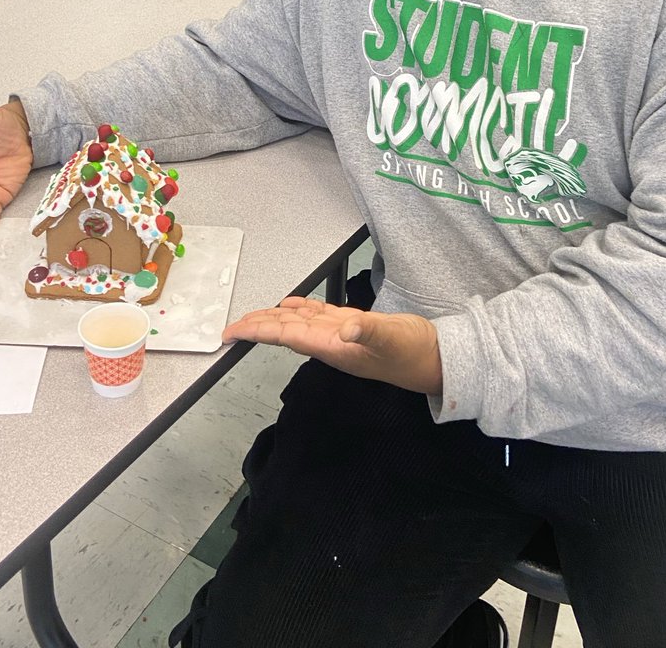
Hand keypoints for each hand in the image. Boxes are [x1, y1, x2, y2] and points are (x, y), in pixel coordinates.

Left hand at [223, 296, 442, 394]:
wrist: (436, 359)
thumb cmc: (414, 351)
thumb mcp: (392, 338)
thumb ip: (368, 332)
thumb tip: (346, 329)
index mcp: (333, 346)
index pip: (285, 336)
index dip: (257, 333)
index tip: (231, 334)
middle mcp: (331, 343)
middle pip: (284, 332)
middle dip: (256, 329)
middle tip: (229, 329)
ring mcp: (340, 335)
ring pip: (297, 325)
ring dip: (273, 320)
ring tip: (250, 318)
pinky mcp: (352, 327)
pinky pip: (317, 317)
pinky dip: (300, 309)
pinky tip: (291, 306)